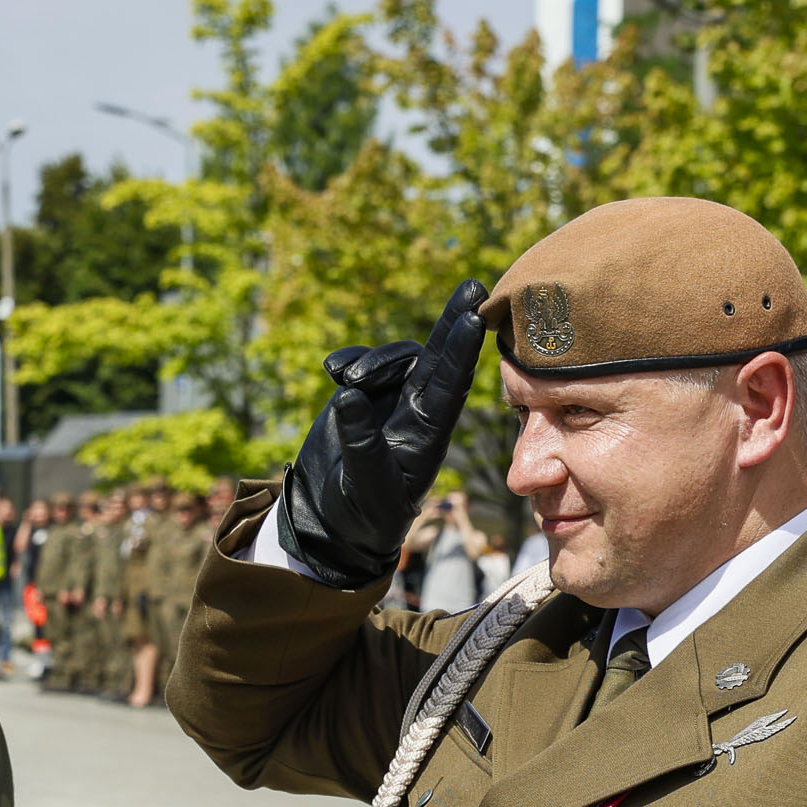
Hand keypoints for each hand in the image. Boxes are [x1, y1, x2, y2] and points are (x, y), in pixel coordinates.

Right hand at [275, 278, 487, 587]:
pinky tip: (332, 371)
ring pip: (395, 359)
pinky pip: (361, 364)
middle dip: (453, 323)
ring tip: (347, 380)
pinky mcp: (362, 397)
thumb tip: (351, 394)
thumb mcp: (364, 485)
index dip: (461, 353)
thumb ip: (360, 442)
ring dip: (374, 360)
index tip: (474, 319)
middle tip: (473, 286)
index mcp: (428, 436)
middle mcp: (416, 412)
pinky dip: (348, 360)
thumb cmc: (362, 514)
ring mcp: (391, 401)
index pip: (450, 387)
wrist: (332, 520)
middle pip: (439, 360)